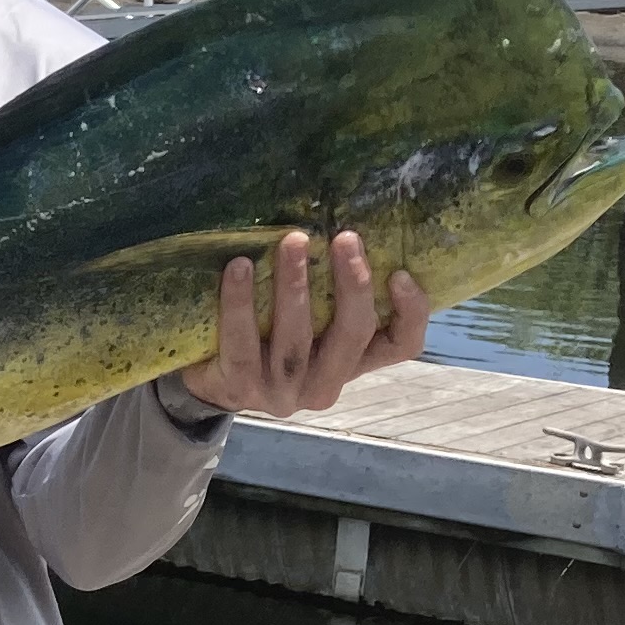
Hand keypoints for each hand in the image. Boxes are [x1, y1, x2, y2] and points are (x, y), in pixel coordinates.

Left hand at [181, 228, 427, 421]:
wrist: (214, 385)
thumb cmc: (272, 342)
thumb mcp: (313, 327)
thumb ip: (334, 299)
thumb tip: (351, 234)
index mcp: (352, 366)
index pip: (402, 346)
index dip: (411, 312)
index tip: (400, 272)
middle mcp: (325, 385)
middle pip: (353, 334)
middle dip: (352, 283)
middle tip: (344, 237)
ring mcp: (283, 391)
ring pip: (296, 336)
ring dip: (295, 283)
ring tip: (292, 241)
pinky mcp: (241, 386)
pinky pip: (241, 340)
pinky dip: (239, 300)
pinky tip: (239, 266)